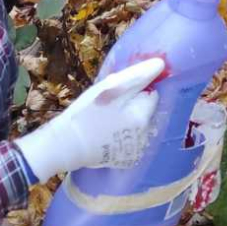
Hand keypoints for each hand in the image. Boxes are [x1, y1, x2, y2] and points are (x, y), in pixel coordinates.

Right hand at [15, 57, 163, 180]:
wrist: (66, 146)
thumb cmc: (87, 113)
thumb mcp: (110, 88)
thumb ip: (137, 76)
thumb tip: (160, 65)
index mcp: (143, 117)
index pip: (151, 95)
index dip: (134, 91)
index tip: (116, 94)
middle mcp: (145, 136)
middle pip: (145, 111)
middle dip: (131, 106)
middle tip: (108, 107)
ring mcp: (136, 151)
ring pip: (138, 126)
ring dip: (128, 121)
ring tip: (106, 122)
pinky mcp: (126, 160)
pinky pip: (130, 141)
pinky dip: (122, 136)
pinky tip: (106, 135)